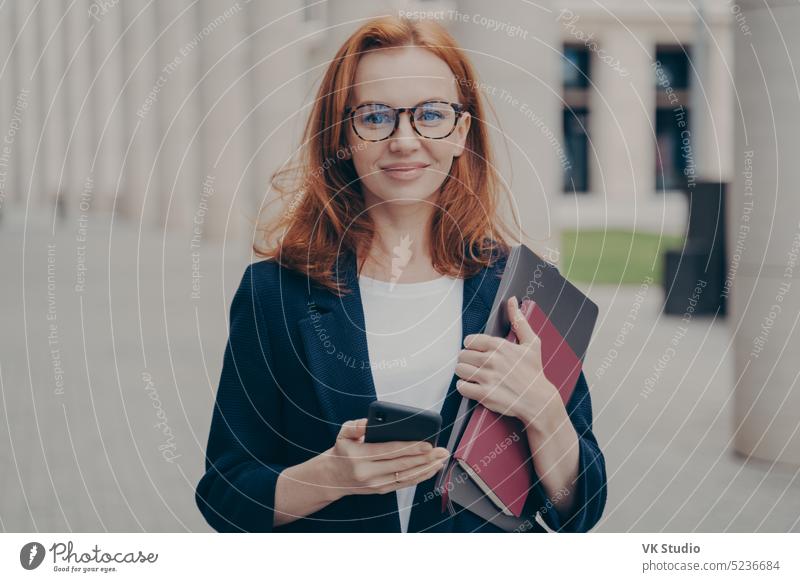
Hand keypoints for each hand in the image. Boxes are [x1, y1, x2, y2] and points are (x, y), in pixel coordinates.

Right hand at [322, 418, 449, 499]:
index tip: (427, 444)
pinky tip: (432, 469)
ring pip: (406, 476)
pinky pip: (404, 483)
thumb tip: (368, 422)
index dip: (410, 448)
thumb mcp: (343, 433)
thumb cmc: (342, 451)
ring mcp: (376, 484)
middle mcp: (368, 473)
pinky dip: (420, 477)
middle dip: (425, 458)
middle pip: (402, 465)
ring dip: (427, 468)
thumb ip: (355, 426)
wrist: (332, 477)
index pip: (389, 451)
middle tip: (442, 451)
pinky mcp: (382, 490)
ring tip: (442, 459)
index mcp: (360, 456)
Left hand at [454, 296, 561, 430]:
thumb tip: (513, 300)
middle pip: (462, 355)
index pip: (469, 340)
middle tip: (476, 365)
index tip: (479, 352)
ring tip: (475, 375)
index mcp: (500, 345)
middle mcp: (492, 360)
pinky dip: (465, 387)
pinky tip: (473, 386)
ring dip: (465, 373)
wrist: (539, 401)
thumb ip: (519, 321)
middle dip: (467, 360)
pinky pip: (461, 387)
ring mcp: (487, 377)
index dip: (472, 347)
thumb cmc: (534, 372)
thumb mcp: (531, 343)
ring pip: (460, 370)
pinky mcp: (485, 394)